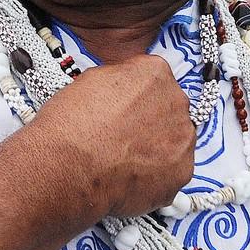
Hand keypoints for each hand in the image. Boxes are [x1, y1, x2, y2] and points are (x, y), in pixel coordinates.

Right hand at [36, 55, 195, 216]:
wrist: (66, 167)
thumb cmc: (71, 123)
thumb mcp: (91, 79)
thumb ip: (121, 79)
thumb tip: (125, 89)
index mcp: (155, 72)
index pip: (154, 79)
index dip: (137, 96)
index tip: (125, 109)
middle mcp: (176, 101)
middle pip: (170, 108)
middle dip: (152, 120)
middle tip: (125, 136)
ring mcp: (182, 138)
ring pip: (176, 140)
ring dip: (158, 147)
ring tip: (127, 159)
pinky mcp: (181, 172)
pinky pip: (173, 170)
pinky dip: (157, 175)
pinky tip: (132, 176)